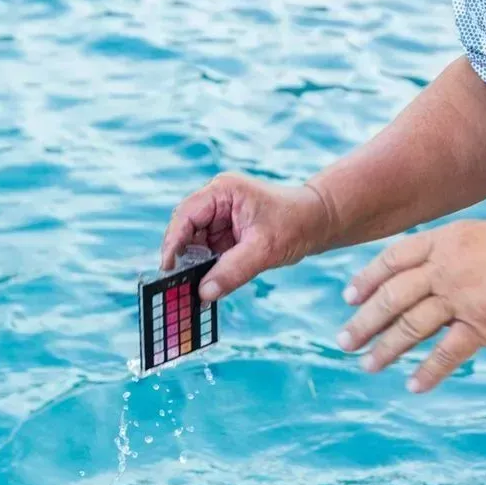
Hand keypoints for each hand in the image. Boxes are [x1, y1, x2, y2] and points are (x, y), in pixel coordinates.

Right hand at [161, 174, 330, 299]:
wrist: (318, 222)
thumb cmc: (296, 224)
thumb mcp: (264, 250)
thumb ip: (233, 271)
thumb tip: (204, 293)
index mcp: (223, 191)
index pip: (186, 214)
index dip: (173, 242)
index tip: (167, 268)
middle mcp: (217, 200)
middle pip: (186, 229)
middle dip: (182, 256)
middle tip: (176, 285)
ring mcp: (220, 216)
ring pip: (194, 243)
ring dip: (194, 265)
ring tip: (190, 288)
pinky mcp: (226, 232)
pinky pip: (208, 251)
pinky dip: (206, 267)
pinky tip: (207, 283)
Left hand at [338, 215, 485, 391]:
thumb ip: (460, 254)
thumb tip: (441, 274)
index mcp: (447, 240)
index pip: (393, 259)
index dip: (368, 279)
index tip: (350, 296)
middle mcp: (446, 267)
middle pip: (392, 297)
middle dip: (364, 321)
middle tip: (343, 341)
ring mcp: (461, 297)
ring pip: (410, 326)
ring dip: (386, 349)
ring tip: (368, 366)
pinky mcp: (482, 325)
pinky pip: (446, 353)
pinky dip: (428, 371)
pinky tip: (414, 386)